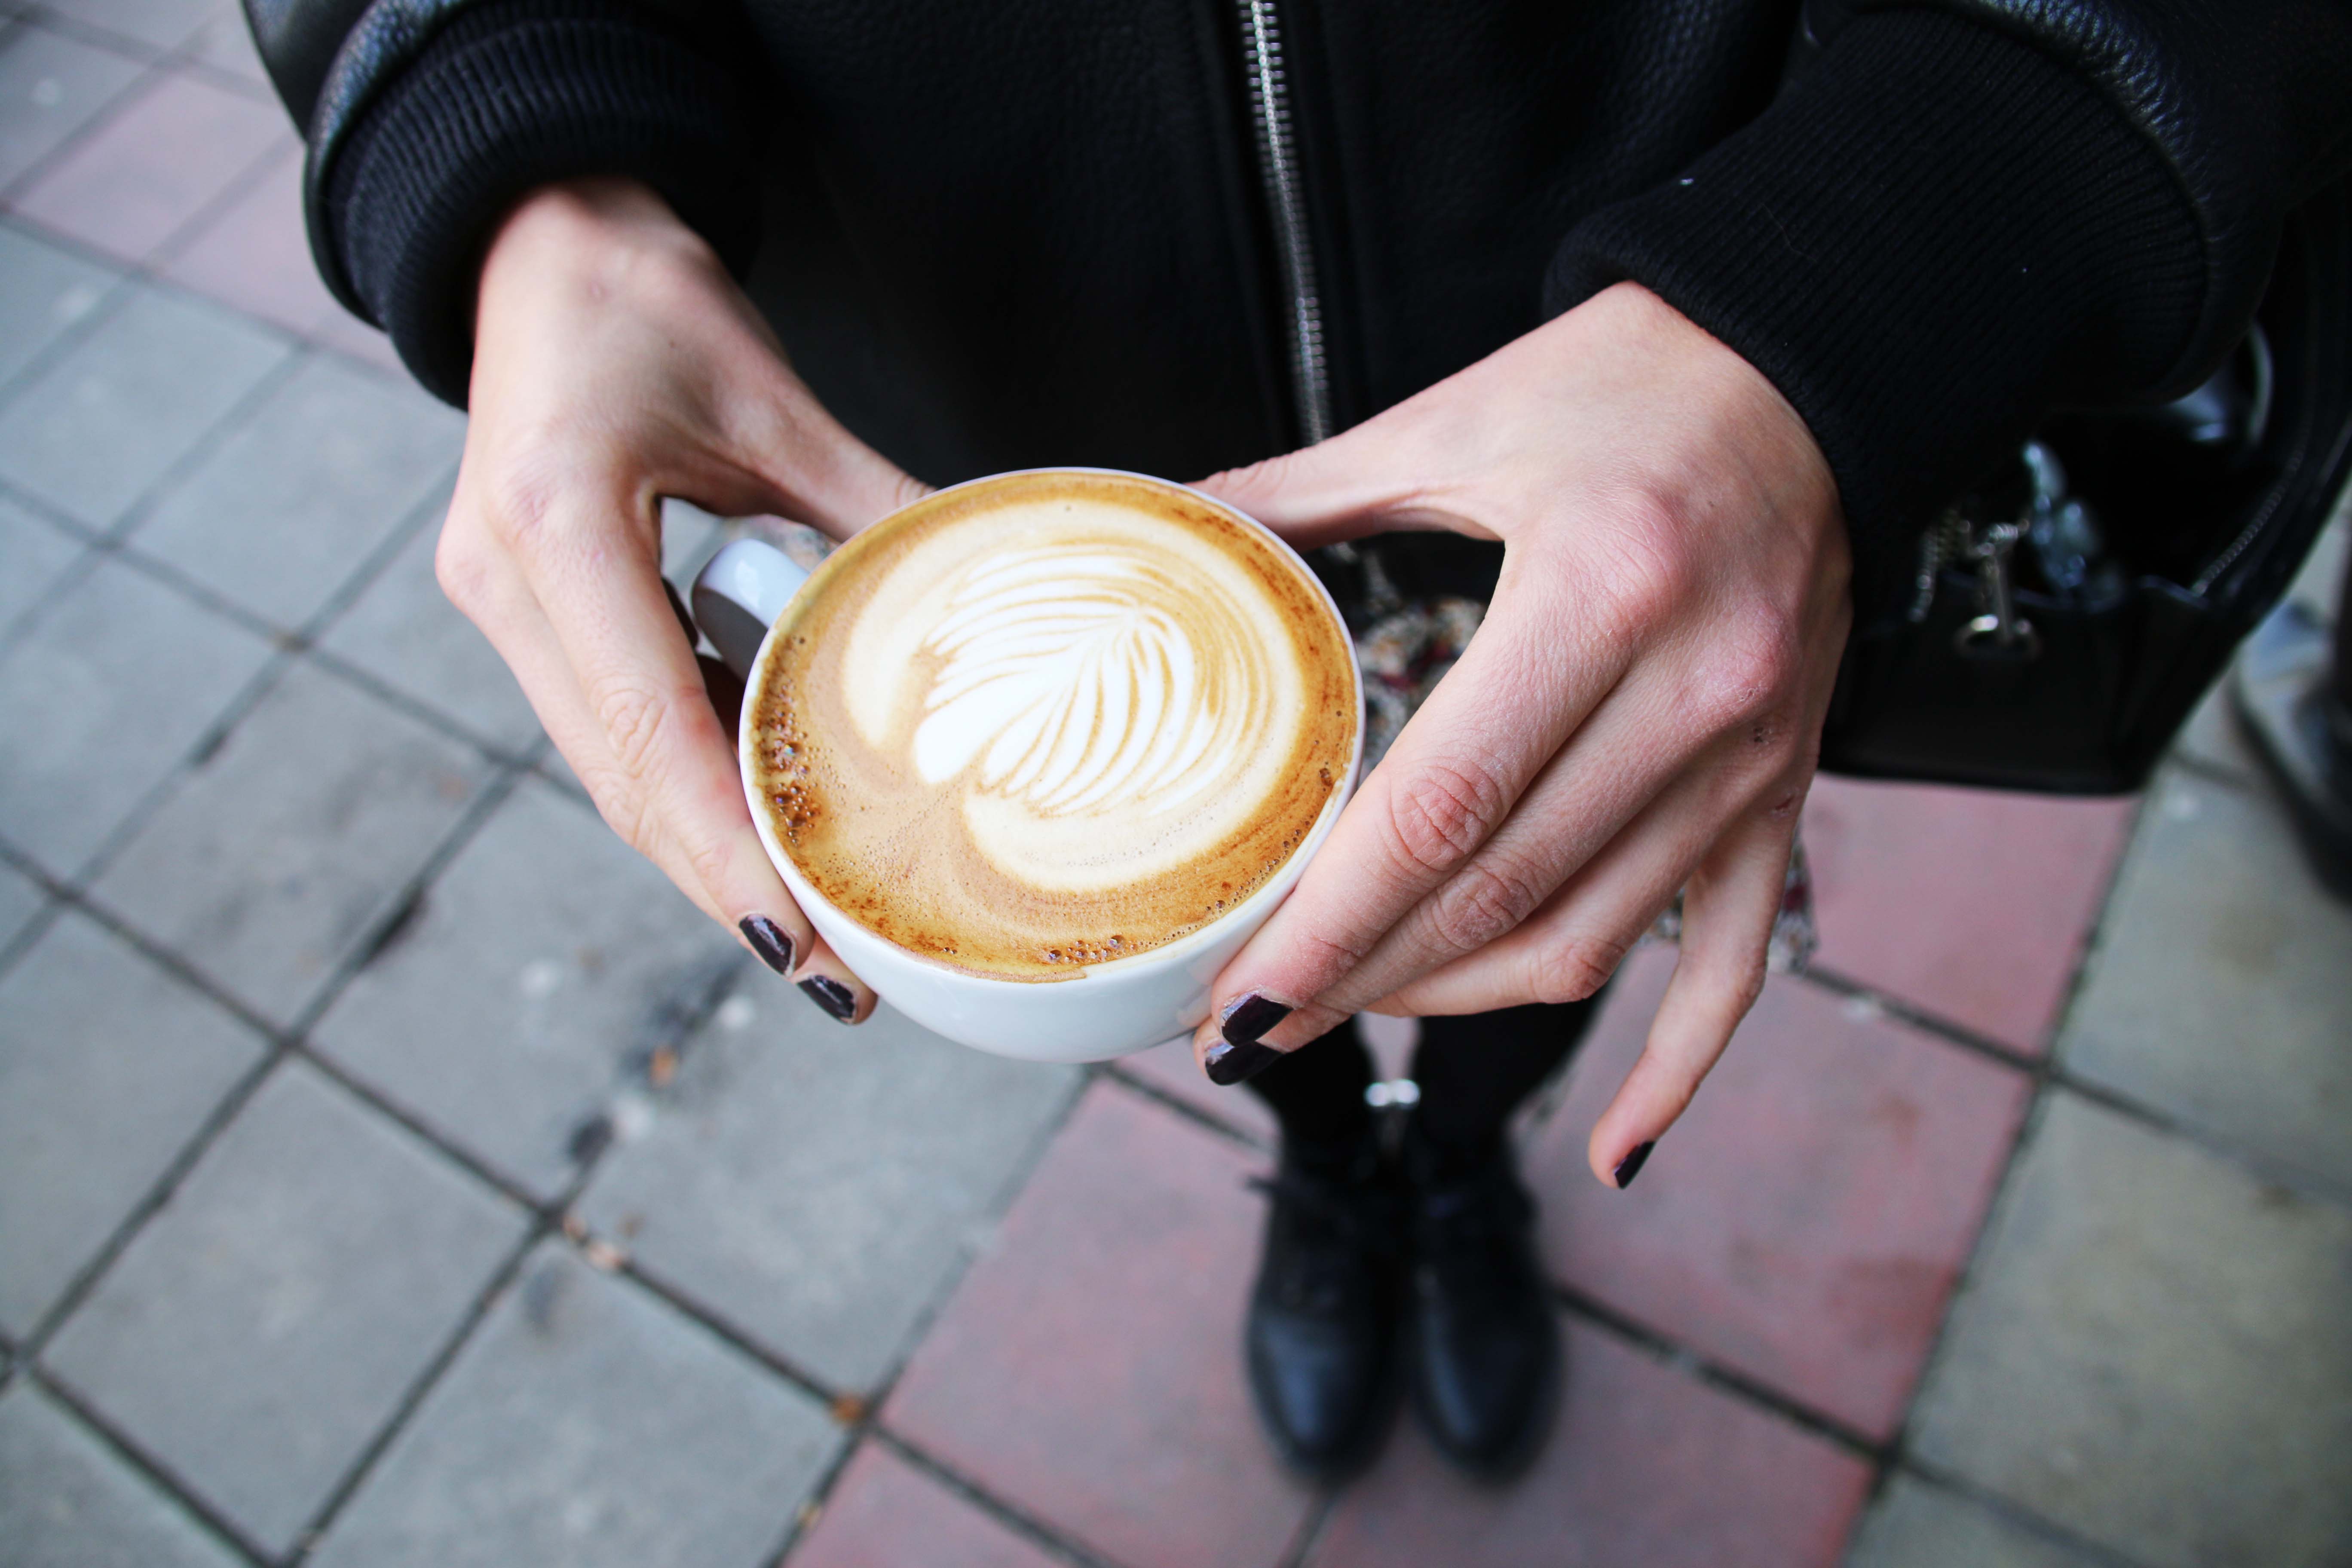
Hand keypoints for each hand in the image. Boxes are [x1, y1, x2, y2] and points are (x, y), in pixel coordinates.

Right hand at [438, 177, 928, 1019]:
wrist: (542, 239)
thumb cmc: (646, 298)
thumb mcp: (774, 400)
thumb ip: (872, 511)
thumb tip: (990, 603)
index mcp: (555, 525)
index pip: (650, 732)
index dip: (725, 855)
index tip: (803, 947)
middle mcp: (507, 583)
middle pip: (627, 781)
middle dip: (726, 886)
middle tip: (838, 975)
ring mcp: (505, 605)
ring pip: (616, 770)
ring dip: (709, 851)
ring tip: (817, 927)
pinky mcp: (528, 610)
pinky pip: (616, 724)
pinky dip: (692, 782)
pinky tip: (767, 826)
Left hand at [1189, 282, 1850, 1184]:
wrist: (1809, 360)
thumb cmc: (1629, 378)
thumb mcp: (1457, 421)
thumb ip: (1308, 490)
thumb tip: (1178, 524)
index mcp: (1599, 590)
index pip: (1440, 811)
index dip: (1330, 924)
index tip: (1238, 995)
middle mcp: (1693, 692)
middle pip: (1500, 896)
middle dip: (1359, 981)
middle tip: (1251, 1022)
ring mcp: (1751, 757)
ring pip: (1590, 942)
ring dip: (1456, 1004)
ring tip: (1352, 1016)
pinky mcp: (1786, 788)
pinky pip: (1735, 962)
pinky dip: (1675, 1065)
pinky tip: (1615, 1146)